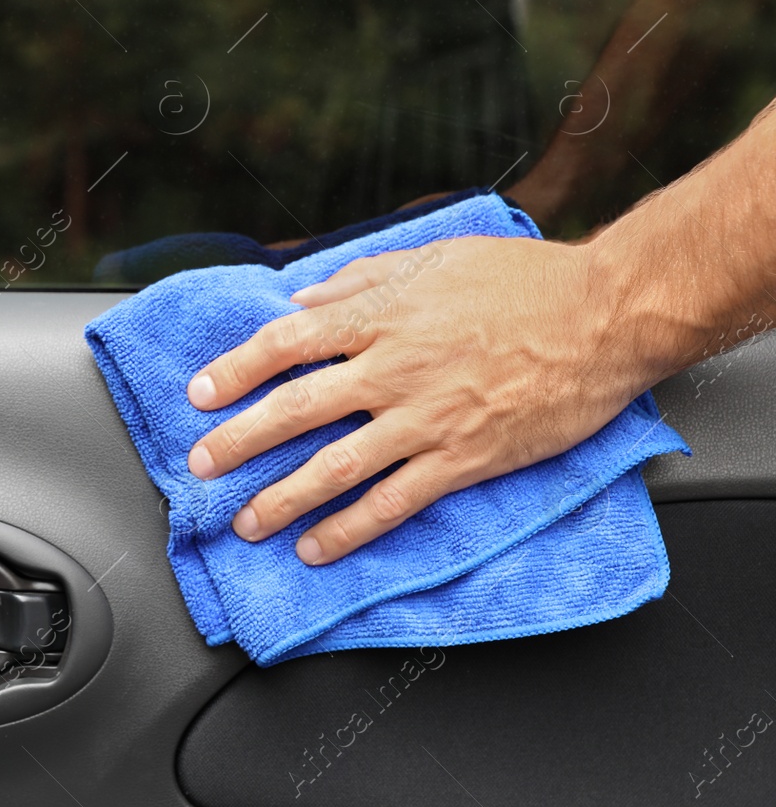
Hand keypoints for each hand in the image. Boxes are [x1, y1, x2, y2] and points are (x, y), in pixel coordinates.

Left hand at [183, 236, 654, 564]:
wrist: (606, 314)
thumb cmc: (526, 280)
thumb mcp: (434, 257)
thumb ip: (361, 279)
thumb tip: (300, 299)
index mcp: (381, 315)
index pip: (285, 343)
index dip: (234, 369)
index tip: (199, 392)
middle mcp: (393, 368)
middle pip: (295, 408)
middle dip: (239, 440)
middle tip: (200, 464)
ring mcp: (426, 418)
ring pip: (335, 465)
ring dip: (282, 497)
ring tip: (247, 522)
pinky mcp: (464, 458)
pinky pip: (394, 502)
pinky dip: (350, 530)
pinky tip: (317, 549)